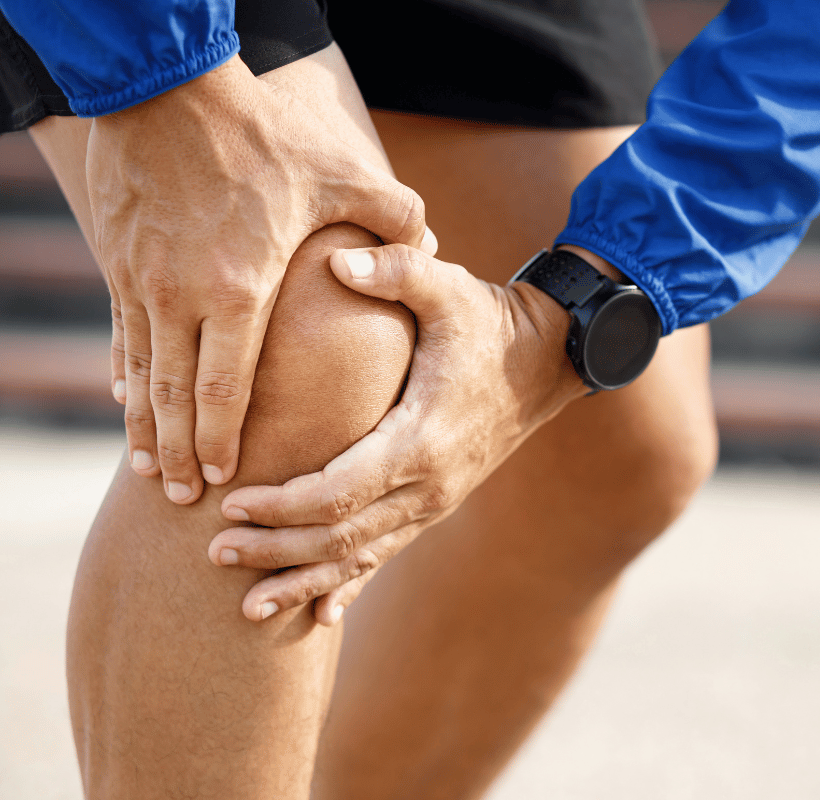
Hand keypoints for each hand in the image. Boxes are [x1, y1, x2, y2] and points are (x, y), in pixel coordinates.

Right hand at [89, 55, 434, 503]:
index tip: (225, 476)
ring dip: (144, 426)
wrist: (167, 84)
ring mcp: (141, 278)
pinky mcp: (119, 258)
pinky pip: (119, 331)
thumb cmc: (261, 134)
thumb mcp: (341, 172)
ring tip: (150, 469)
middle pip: (174, 396)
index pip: (227, 385)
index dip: (222, 437)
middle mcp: (181, 294)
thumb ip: (394, 218)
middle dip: (178, 452)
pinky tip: (127, 401)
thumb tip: (431, 246)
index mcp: (240, 287)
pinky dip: (124, 373)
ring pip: (139, 372)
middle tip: (183, 496)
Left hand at [209, 243, 593, 623]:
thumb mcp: (450, 287)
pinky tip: (320, 616)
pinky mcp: (436, 504)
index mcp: (421, 438)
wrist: (548, 361)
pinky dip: (350, 584)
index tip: (231, 504)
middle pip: (341, 537)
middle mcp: (429, 485)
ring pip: (361, 558)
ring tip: (248, 608)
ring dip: (304, 581)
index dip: (282, 505)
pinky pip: (387, 554)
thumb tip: (337, 260)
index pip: (339, 491)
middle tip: (213, 552)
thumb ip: (397, 269)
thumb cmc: (490, 322)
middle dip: (275, 550)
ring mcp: (435, 501)